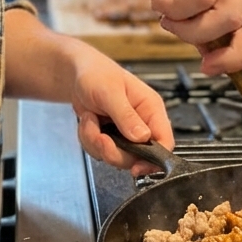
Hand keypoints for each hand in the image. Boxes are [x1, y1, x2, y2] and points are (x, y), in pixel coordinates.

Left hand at [69, 46, 173, 176]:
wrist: (77, 74)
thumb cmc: (97, 73)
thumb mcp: (111, 92)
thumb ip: (126, 115)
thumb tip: (143, 137)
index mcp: (151, 109)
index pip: (165, 141)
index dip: (154, 160)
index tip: (137, 167)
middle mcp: (141, 123)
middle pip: (138, 156)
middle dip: (114, 151)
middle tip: (100, 137)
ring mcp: (125, 132)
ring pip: (116, 156)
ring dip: (97, 142)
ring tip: (90, 119)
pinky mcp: (110, 137)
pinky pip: (101, 152)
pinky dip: (89, 140)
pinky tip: (88, 121)